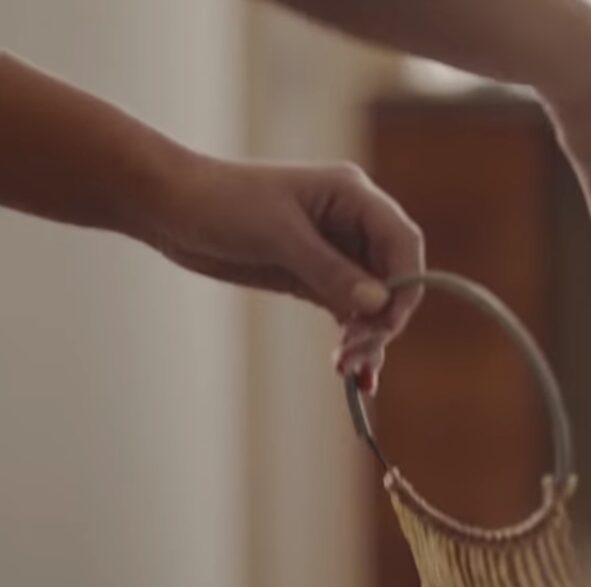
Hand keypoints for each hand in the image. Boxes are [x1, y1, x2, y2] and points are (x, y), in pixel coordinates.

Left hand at [155, 157, 423, 392]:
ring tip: (347, 369)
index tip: (388, 323)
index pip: (402, 242)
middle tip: (356, 354)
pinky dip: (350, 339)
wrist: (170, 207)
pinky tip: (349, 370)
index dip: (406, 283)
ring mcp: (336, 252)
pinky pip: (347, 312)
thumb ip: (331, 271)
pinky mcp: (315, 276)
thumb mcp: (278, 237)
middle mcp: (353, 223)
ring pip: (373, 301)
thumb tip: (379, 304)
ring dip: (367, 337)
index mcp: (353, 197)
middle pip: (393, 277)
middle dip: (382, 319)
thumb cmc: (222, 203)